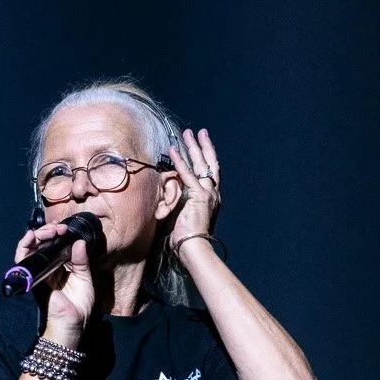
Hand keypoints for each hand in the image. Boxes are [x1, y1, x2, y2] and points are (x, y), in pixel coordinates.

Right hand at [13, 220, 93, 342]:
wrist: (70, 325)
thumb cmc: (78, 307)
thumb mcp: (85, 279)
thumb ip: (81, 261)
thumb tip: (80, 242)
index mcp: (61, 267)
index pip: (55, 245)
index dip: (57, 234)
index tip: (65, 228)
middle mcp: (48, 267)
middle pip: (41, 244)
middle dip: (48, 231)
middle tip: (58, 228)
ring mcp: (38, 273)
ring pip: (30, 248)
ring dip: (38, 236)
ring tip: (48, 231)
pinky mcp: (31, 278)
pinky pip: (22, 260)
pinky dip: (24, 247)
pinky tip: (31, 237)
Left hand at [166, 127, 221, 255]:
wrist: (194, 247)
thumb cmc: (187, 238)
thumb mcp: (183, 214)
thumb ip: (178, 201)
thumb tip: (165, 194)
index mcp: (212, 198)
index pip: (210, 173)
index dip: (207, 157)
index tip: (202, 145)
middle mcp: (213, 193)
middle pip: (210, 163)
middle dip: (203, 146)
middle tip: (199, 132)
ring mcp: (208, 193)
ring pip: (201, 164)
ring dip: (193, 147)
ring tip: (187, 134)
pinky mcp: (199, 196)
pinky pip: (187, 174)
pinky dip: (180, 161)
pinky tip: (173, 150)